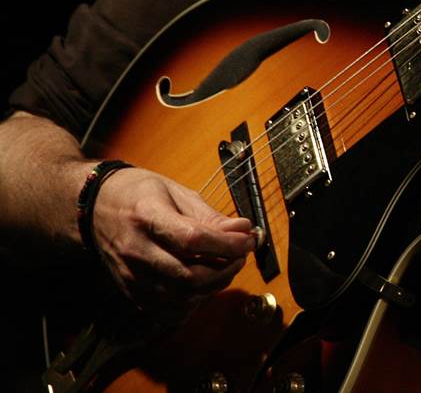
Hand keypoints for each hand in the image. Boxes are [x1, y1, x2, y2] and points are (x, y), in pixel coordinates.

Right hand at [90, 166, 255, 323]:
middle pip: (188, 276)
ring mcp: (131, 275)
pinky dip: (192, 301)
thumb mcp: (175, 191)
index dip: (226, 244)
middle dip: (225, 269)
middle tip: (240, 255)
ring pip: (180, 298)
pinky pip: (167, 310)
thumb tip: (243, 231)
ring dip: (213, 287)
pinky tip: (202, 283)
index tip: (248, 240)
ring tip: (225, 266)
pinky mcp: (130, 291)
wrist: (91, 207)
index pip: (192, 239)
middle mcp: (136, 250)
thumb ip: (209, 216)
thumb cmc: (136, 193)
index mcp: (146, 216)